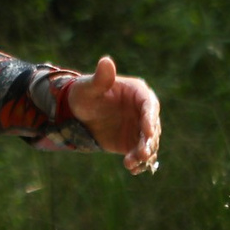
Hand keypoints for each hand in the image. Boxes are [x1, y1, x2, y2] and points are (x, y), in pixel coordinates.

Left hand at [69, 56, 161, 173]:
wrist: (76, 113)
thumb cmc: (84, 95)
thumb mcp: (89, 87)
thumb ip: (100, 78)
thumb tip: (106, 61)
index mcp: (138, 93)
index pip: (149, 105)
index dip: (150, 119)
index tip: (148, 132)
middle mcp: (143, 111)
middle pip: (153, 127)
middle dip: (149, 141)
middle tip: (143, 154)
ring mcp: (140, 128)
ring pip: (148, 143)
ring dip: (143, 155)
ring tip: (132, 164)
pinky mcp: (133, 142)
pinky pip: (140, 154)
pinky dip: (138, 162)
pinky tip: (131, 169)